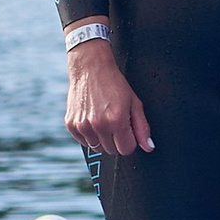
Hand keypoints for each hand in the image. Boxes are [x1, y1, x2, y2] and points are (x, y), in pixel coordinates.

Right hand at [64, 35, 152, 155]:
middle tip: (115, 122)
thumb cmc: (114, 84)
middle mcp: (98, 125)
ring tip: (103, 120)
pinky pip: (83, 142)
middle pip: (112, 151)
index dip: (129, 140)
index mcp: (116, 120)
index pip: (126, 149)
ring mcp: (82, 125)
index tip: (127, 129)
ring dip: (102, 139)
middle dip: (116, 140)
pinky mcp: (71, 124)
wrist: (90, 68)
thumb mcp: (134, 103)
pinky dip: (89, 135)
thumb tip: (148, 147)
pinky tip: (92, 119)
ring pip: (97, 148)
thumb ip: (142, 128)